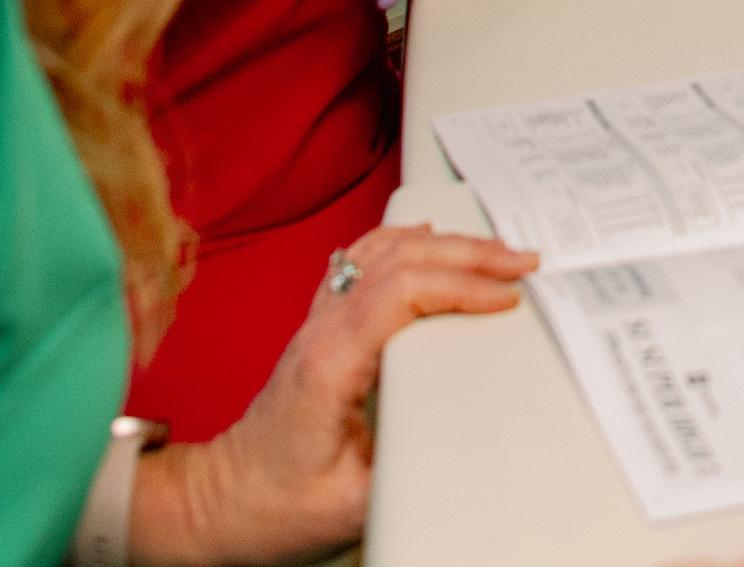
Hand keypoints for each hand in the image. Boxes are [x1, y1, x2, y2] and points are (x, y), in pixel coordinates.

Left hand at [133, 226, 535, 565]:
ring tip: (493, 247)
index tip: (505, 298)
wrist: (222, 502)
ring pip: (383, 251)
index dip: (461, 286)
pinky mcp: (320, 328)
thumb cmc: (275, 506)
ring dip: (444, 242)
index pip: (403, 294)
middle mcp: (321, 331)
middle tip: (521, 261)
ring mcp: (318, 323)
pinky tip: (426, 237)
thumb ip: (404, 471)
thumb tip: (462, 447)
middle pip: (401, 259)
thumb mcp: (349, 505)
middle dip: (470, 253)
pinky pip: (362, 261)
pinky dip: (403, 240)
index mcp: (330, 364)